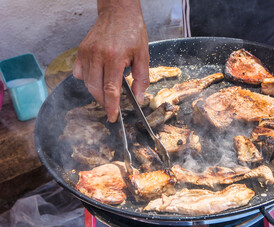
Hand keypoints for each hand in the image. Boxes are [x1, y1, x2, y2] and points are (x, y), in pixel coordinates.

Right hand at [73, 0, 149, 121]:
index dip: (111, 106)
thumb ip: (141, 78)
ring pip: (86, 82)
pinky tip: (97, 80)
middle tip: (111, 108)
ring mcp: (86, 53)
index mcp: (114, 57)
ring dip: (96, 93)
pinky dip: (86, 81)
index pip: (110, 89)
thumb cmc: (132, 31)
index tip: (113, 117)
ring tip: (106, 96)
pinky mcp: (81, 50)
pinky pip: (79, 73)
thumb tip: (139, 98)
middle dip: (103, 103)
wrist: (118, 12)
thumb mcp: (143, 55)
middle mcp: (97, 56)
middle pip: (96, 89)